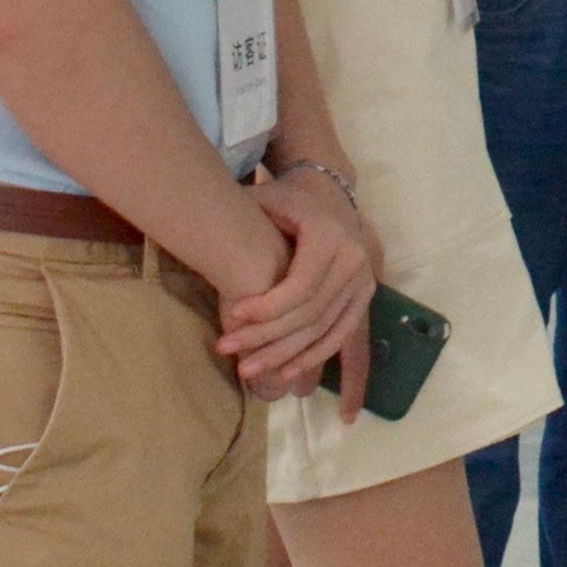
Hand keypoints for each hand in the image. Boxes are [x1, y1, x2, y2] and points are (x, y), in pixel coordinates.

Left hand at [222, 167, 378, 407]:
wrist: (329, 194)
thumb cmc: (288, 199)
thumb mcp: (265, 198)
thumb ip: (241, 217)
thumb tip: (202, 235)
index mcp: (330, 237)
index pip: (300, 287)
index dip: (266, 309)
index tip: (231, 317)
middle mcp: (354, 261)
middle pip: (309, 314)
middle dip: (266, 337)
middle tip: (228, 350)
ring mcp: (363, 281)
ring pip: (323, 330)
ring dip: (286, 355)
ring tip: (248, 370)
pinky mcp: (364, 296)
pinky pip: (341, 334)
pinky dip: (315, 356)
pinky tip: (286, 372)